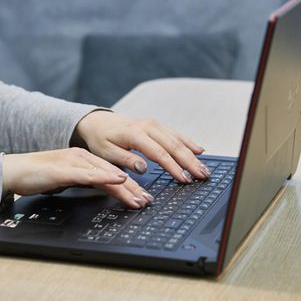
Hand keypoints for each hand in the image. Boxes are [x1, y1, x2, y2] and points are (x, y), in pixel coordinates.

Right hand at [2, 148, 152, 208]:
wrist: (13, 170)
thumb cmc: (38, 176)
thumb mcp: (66, 179)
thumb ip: (84, 182)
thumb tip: (102, 190)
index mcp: (83, 159)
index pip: (112, 173)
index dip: (130, 186)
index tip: (143, 197)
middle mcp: (82, 158)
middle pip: (113, 174)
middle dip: (133, 189)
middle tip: (148, 201)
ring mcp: (73, 162)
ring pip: (105, 174)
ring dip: (125, 187)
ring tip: (139, 199)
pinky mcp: (63, 169)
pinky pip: (88, 174)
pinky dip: (104, 177)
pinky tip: (117, 181)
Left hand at [72, 111, 210, 182]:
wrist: (97, 121)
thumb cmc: (101, 139)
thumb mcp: (106, 152)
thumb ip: (125, 159)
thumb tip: (143, 168)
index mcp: (135, 134)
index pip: (160, 154)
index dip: (174, 168)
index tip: (184, 179)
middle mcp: (148, 127)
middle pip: (173, 146)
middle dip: (190, 162)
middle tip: (202, 175)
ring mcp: (153, 124)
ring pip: (177, 139)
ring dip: (192, 154)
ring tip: (203, 168)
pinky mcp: (156, 125)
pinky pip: (175, 134)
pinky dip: (188, 142)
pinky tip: (199, 150)